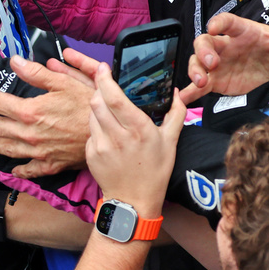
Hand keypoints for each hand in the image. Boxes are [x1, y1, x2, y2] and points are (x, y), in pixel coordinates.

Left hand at [0, 55, 91, 176]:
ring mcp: (39, 151)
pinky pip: (31, 170)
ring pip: (10, 149)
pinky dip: (20, 170)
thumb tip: (15, 62)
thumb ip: (36, 73)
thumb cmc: (88, 105)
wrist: (108, 132)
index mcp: (31, 111)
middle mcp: (30, 133)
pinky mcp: (51, 164)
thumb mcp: (64, 82)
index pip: (1, 102)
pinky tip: (14, 170)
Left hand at [86, 64, 185, 216]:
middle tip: (105, 86)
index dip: (105, 79)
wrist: (134, 201)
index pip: (115, 97)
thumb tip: (177, 93)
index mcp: (139, 129)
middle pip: (97, 102)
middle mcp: (118, 137)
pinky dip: (96, 127)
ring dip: (97, 108)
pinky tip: (108, 134)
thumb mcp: (171, 142)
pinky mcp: (91, 155)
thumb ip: (176, 114)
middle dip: (99, 90)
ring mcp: (102, 147)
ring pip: (91, 115)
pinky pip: (90, 132)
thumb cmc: (154, 171)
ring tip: (109, 112)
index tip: (103, 68)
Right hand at [180, 14, 268, 103]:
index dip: (219, 23)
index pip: (227, 22)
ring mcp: (217, 64)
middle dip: (203, 50)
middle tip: (211, 64)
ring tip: (201, 82)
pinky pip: (198, 85)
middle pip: (205, 41)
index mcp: (242, 31)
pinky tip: (183, 99)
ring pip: (197, 61)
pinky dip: (189, 91)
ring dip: (195, 69)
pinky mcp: (215, 81)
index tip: (214, 27)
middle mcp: (226, 45)